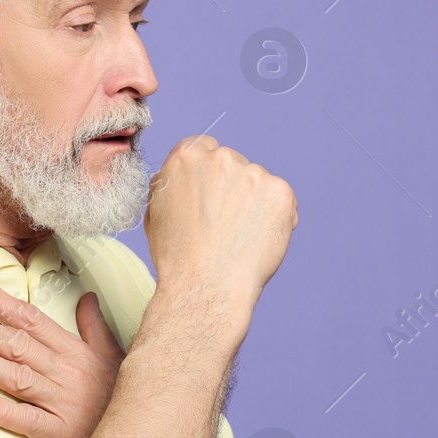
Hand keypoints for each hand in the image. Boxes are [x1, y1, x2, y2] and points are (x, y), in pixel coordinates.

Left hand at [0, 279, 124, 437]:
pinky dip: (1, 411)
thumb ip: (95, 326)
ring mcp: (61, 402)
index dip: (2, 304)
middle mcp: (65, 372)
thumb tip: (87, 296)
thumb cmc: (121, 397)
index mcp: (74, 352)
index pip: (33, 320)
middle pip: (19, 344)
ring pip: (17, 376)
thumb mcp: (114, 356)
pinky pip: (26, 420)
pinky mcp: (60, 432)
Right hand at [145, 135, 296, 318]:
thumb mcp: (156, 211)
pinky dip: (275, 218)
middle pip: (233, 163)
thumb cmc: (178, 257)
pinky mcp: (280, 193)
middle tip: (225, 225)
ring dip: (254, 203)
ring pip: (258, 183)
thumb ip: (172, 184)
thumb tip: (186, 177)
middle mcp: (221, 158)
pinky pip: (281, 201)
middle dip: (232, 188)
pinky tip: (257, 240)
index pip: (204, 149)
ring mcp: (254, 173)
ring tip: (240, 238)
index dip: (208, 176)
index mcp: (186, 156)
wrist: (206, 288)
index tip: (210, 197)